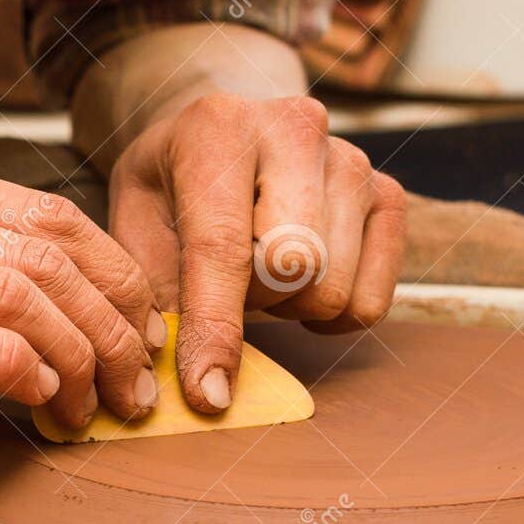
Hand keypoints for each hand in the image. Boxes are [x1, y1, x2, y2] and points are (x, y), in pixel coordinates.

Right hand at [0, 153, 163, 472]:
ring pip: (15, 291)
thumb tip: (69, 308)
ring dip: (76, 358)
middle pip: (49, 251)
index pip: (52, 214)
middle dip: (113, 327)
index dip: (117, 278)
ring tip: (90, 409)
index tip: (138, 336)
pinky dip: (16, 371)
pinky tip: (34, 403)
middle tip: (132, 389)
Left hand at [108, 93, 407, 412]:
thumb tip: (186, 384)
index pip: (223, 247)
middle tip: (226, 282)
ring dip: (287, 305)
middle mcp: (298, 129)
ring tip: (259, 272)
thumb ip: (152, 294)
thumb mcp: (135, 224)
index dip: (214, 329)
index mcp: (219, 128)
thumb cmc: (171, 188)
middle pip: (294, 269)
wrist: (221, 134)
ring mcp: (352, 160)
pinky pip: (370, 302)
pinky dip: (331, 315)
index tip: (207, 394)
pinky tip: (299, 282)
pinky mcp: (388, 194)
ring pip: (332, 290)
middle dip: (252, 302)